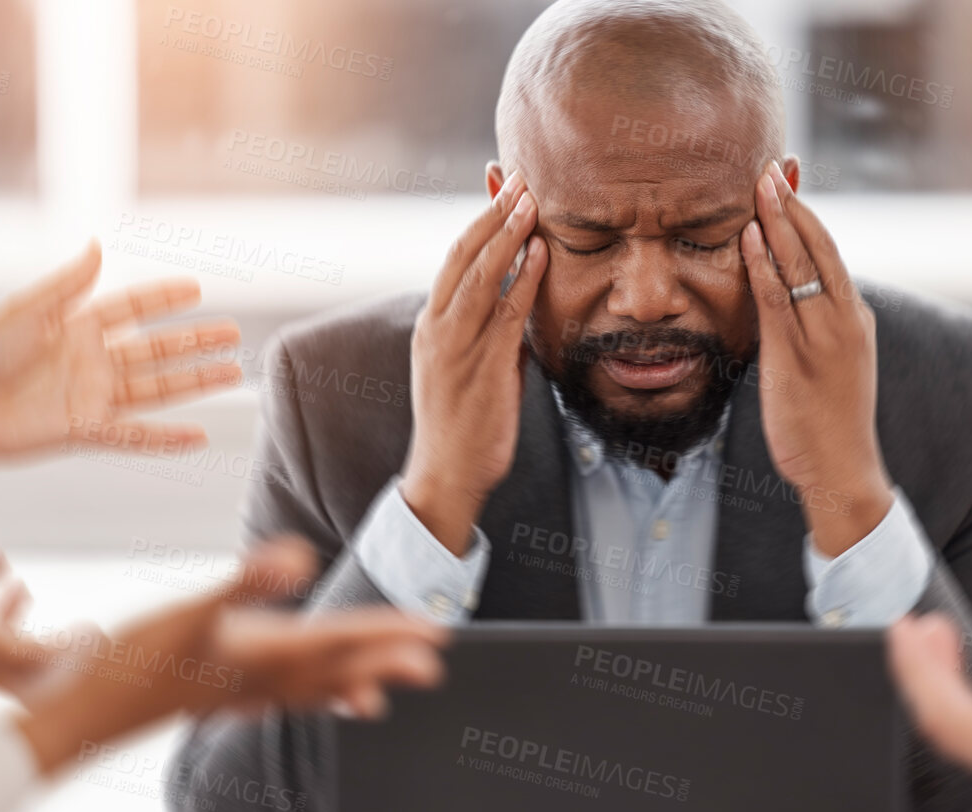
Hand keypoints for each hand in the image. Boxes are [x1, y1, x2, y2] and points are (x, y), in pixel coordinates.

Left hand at [0, 241, 242, 458]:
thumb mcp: (26, 310)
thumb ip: (67, 285)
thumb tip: (98, 246)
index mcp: (78, 328)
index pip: (133, 309)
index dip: (164, 298)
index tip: (197, 289)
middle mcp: (94, 362)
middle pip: (157, 350)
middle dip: (195, 341)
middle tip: (232, 333)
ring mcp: (95, 397)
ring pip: (158, 388)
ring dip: (195, 382)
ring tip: (232, 373)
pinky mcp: (89, 431)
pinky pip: (137, 435)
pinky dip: (168, 438)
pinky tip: (199, 436)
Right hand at [14, 538, 447, 774]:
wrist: (81, 713)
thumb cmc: (127, 662)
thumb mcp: (186, 610)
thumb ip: (246, 581)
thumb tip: (299, 557)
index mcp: (262, 653)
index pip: (342, 642)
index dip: (390, 636)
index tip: (434, 636)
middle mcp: (259, 678)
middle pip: (339, 669)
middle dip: (388, 663)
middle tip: (436, 664)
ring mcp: (238, 692)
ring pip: (310, 692)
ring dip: (350, 687)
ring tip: (384, 697)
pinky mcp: (215, 697)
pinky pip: (275, 702)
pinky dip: (298, 702)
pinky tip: (296, 704)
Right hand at [402, 172, 548, 554]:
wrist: (447, 474)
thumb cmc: (464, 424)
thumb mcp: (475, 365)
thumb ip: (494, 330)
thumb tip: (520, 298)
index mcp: (432, 324)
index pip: (455, 257)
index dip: (480, 218)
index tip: (502, 184)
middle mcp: (437, 328)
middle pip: (461, 255)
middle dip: (492, 213)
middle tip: (519, 177)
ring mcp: (455, 347)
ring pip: (479, 276)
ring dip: (506, 235)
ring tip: (531, 200)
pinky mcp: (479, 368)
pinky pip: (503, 314)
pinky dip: (521, 280)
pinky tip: (539, 254)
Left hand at [740, 160, 890, 556]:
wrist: (844, 470)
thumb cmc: (831, 423)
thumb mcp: (831, 364)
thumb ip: (813, 328)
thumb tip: (788, 299)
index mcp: (853, 316)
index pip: (830, 251)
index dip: (807, 213)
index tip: (789, 180)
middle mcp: (844, 318)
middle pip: (818, 246)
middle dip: (792, 203)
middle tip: (771, 165)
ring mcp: (823, 337)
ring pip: (799, 264)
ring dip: (777, 220)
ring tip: (758, 182)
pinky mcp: (796, 357)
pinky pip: (778, 300)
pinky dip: (764, 264)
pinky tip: (751, 235)